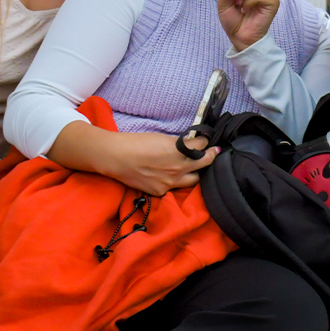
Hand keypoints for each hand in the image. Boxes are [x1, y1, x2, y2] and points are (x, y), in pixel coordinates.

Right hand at [101, 131, 218, 195]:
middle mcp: (178, 168)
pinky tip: (170, 176)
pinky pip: (175, 188)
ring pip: (193, 180)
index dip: (205, 142)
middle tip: (212, 153)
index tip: (207, 141)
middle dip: (209, 157)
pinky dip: (175, 182)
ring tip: (194, 168)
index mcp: (179, 151)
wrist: (117, 158)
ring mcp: (171, 182)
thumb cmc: (136, 143)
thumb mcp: (162, 138)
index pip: (201, 146)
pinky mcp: (161, 192)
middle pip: (203, 164)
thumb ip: (178, 144)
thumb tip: (189, 145)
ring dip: (195, 173)